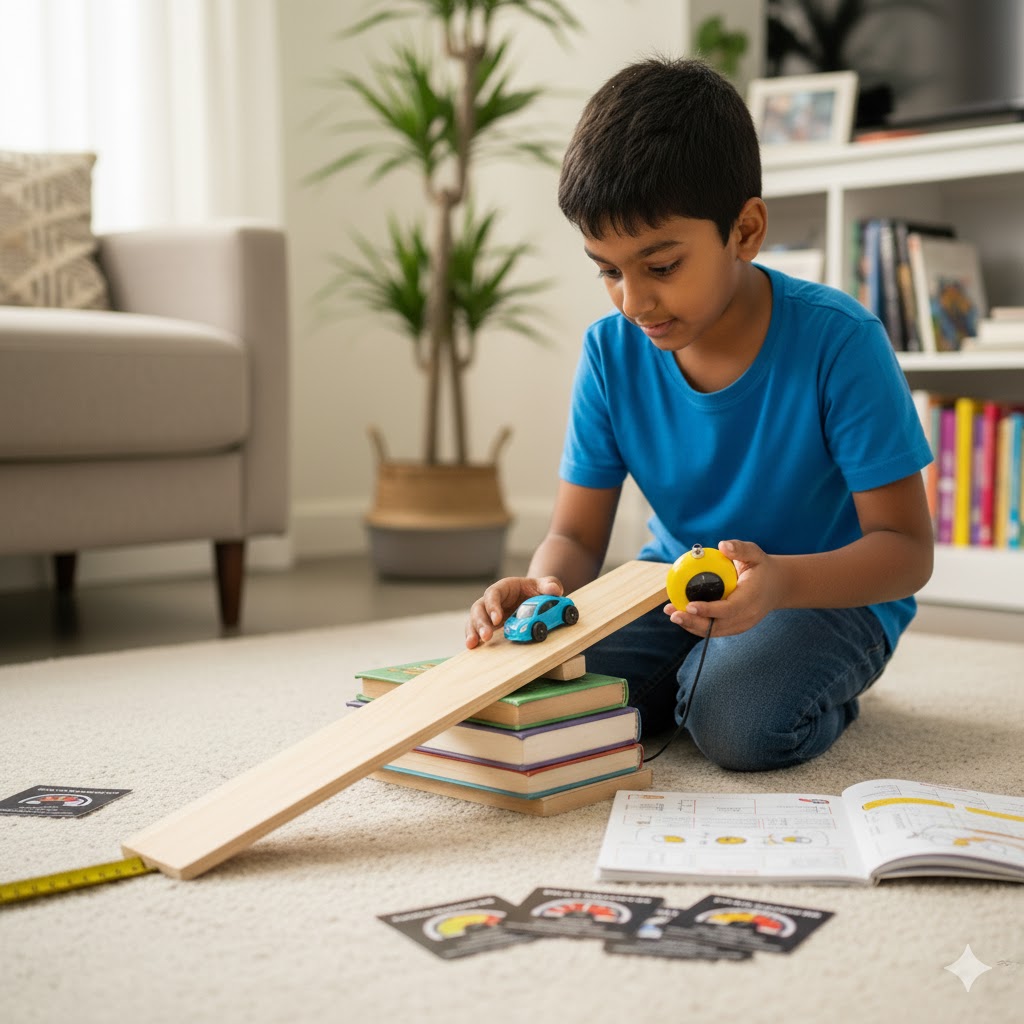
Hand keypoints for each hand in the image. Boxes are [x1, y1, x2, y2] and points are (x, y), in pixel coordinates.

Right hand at [465, 575, 563, 647]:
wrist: (534, 598)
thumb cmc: (537, 590)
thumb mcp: (545, 585)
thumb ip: (550, 585)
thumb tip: (554, 591)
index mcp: (504, 588)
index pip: (493, 593)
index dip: (493, 605)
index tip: (497, 618)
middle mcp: (492, 601)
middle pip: (479, 608)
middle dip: (480, 622)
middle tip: (486, 636)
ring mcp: (488, 614)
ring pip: (474, 620)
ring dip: (473, 632)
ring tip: (473, 644)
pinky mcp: (489, 626)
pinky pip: (477, 631)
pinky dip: (473, 638)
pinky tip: (473, 648)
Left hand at [664, 539, 780, 637]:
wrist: (777, 586)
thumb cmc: (761, 568)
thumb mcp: (755, 553)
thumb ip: (740, 548)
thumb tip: (722, 546)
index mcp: (751, 598)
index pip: (728, 609)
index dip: (708, 610)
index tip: (690, 606)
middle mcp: (747, 615)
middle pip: (718, 625)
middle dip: (693, 622)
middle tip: (673, 614)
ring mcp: (742, 624)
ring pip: (714, 631)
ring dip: (691, 625)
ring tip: (672, 613)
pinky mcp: (736, 627)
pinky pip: (714, 629)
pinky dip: (697, 625)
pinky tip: (681, 615)